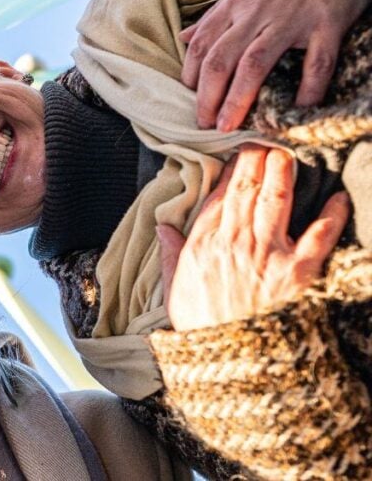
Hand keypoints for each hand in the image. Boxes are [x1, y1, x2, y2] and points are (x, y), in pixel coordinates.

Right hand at [157, 146, 348, 330]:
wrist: (234, 363)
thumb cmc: (202, 328)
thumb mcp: (174, 290)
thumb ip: (171, 254)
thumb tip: (163, 226)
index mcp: (203, 245)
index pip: (218, 196)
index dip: (229, 171)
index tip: (238, 153)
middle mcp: (233, 243)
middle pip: (246, 189)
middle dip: (256, 159)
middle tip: (265, 139)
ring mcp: (266, 254)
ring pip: (275, 200)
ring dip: (284, 171)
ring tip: (289, 153)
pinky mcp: (298, 271)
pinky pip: (319, 233)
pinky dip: (332, 212)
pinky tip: (339, 195)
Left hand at [180, 0, 371, 131]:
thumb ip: (214, 17)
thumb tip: (183, 40)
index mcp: (236, 5)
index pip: (203, 45)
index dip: (191, 76)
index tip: (189, 99)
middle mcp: (258, 13)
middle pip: (222, 59)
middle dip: (208, 96)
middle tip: (204, 123)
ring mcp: (292, 19)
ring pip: (256, 63)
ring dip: (238, 99)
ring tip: (229, 125)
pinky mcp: (326, 23)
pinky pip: (317, 61)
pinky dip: (308, 88)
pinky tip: (298, 109)